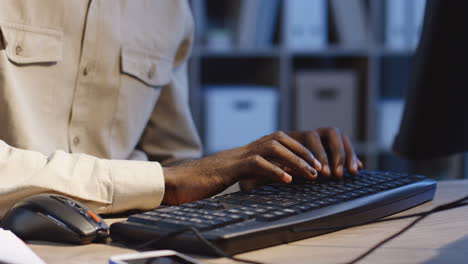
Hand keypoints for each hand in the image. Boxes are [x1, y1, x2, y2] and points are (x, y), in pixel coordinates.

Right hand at [162, 129, 362, 204]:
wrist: (178, 182)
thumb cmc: (205, 182)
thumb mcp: (235, 177)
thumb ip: (254, 174)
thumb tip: (276, 178)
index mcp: (248, 151)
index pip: (279, 141)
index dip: (299, 150)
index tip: (315, 163)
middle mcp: (245, 149)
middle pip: (281, 139)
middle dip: (303, 152)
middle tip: (320, 167)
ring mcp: (238, 155)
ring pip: (273, 148)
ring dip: (295, 160)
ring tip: (311, 173)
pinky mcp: (230, 166)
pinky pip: (257, 163)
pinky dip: (275, 171)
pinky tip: (288, 180)